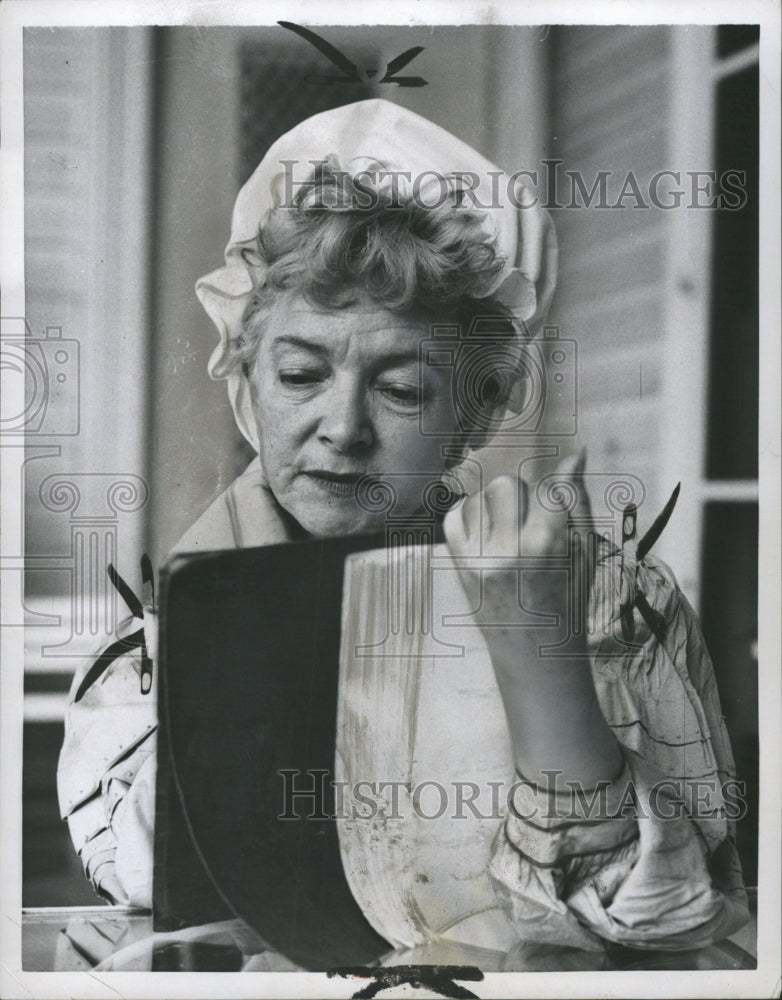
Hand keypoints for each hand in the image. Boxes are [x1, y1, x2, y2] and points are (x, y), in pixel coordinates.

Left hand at [443, 450, 590, 668]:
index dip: (555, 485)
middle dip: (520, 494)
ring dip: (493, 504)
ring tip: (508, 530)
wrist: (535, 651)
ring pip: (477, 497)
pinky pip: (453, 517)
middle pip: (506, 484)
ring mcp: (480, 559)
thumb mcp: (583, 552)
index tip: (562, 485)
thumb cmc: (567, 599)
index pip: (547, 487)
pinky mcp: (460, 568)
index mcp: (549, 544)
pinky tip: (486, 532)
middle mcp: (510, 549)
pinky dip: (468, 516)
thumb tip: (576, 454)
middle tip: (529, 520)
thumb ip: (577, 500)